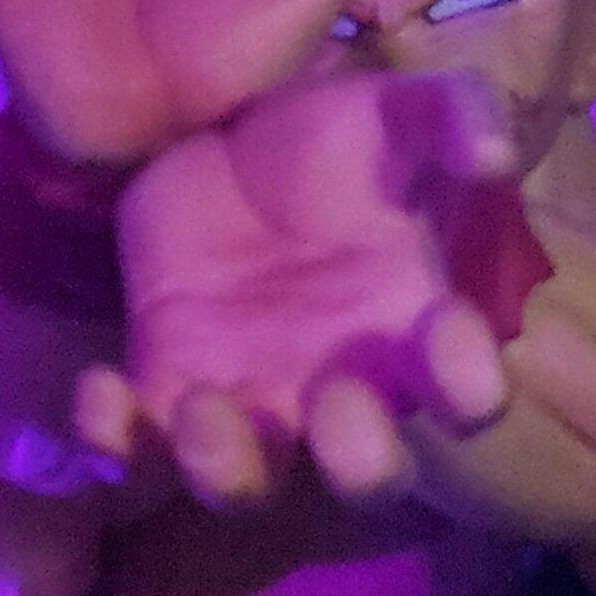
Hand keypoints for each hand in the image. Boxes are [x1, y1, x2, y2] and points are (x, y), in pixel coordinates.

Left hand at [73, 69, 526, 507]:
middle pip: (366, 474)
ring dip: (228, 470)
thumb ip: (456, 117)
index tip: (451, 336)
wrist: (229, 136)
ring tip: (204, 410)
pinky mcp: (164, 387)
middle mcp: (342, 392)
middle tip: (341, 396)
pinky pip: (136, 452)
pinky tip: (100, 390)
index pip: (464, 394)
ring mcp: (250, 401)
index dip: (467, 384)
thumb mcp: (403, 111)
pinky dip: (115, 443)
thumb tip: (495, 152)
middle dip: (361, 456)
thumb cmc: (343, 140)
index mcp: (417, 334)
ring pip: (246, 485)